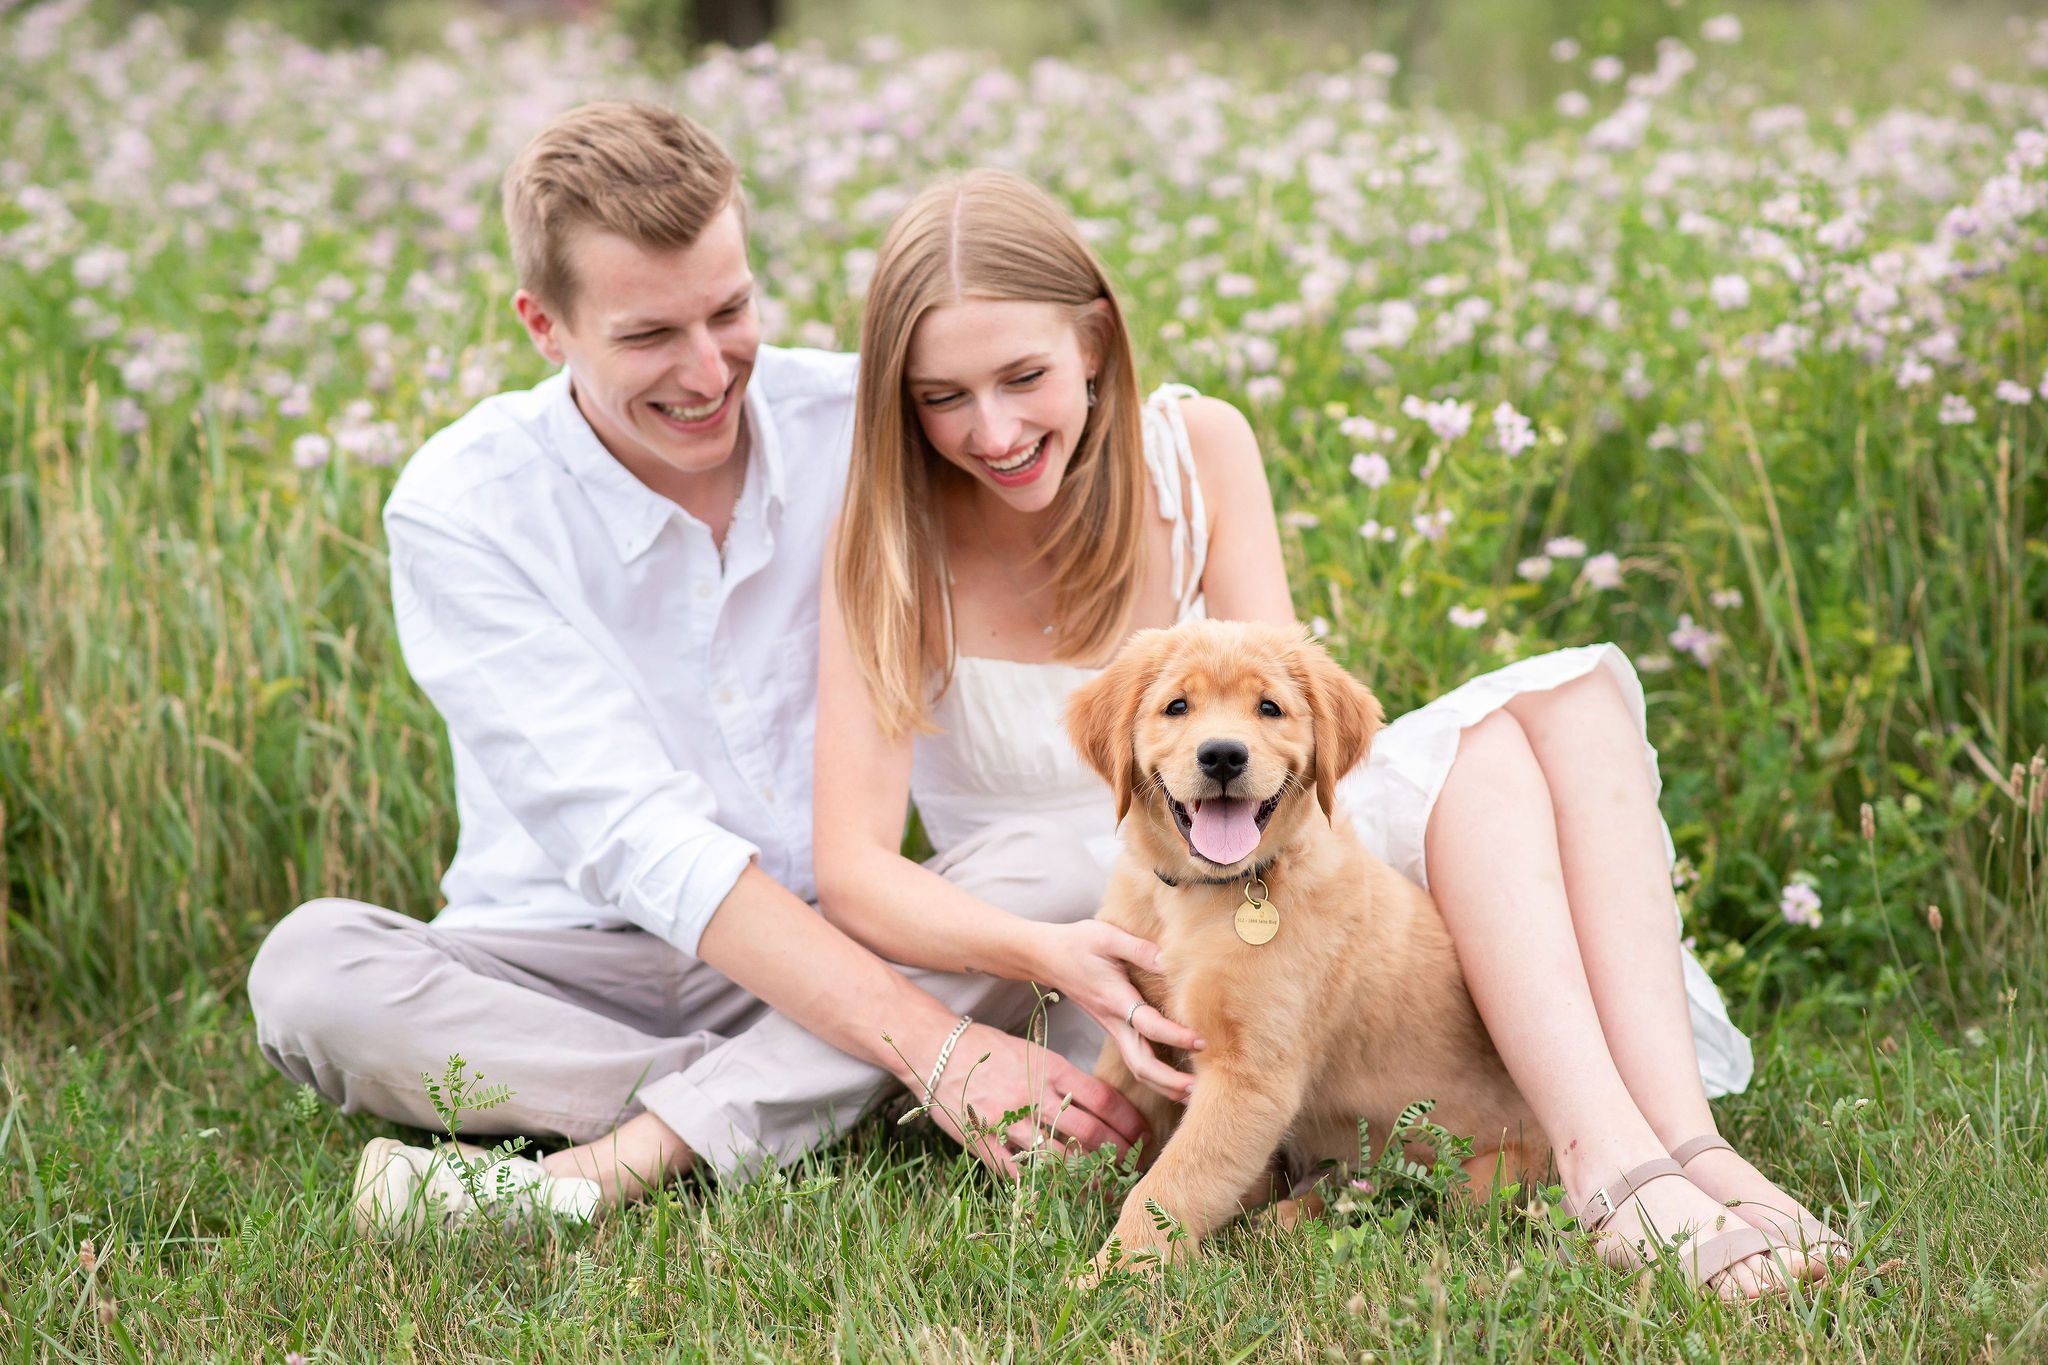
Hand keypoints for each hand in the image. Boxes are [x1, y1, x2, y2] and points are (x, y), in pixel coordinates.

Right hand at [924, 1024, 1150, 1177]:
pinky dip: (1040, 1186)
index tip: (1143, 1135)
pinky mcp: (985, 1142)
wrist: (937, 1050)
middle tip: (1133, 1165)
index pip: (1103, 1099)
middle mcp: (1033, 1096)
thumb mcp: (1033, 1053)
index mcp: (1050, 1069)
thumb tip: (1098, 1105)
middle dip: (1118, 1154)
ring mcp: (1008, 1122)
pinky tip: (1058, 1195)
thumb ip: (1062, 1078)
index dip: (1129, 1122)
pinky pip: (1018, 1172)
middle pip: (1089, 1133)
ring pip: (1059, 1159)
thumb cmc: (989, 1050)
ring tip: (1106, 1186)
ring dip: (1088, 1176)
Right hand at [1026, 920, 1203, 1104]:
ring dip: (1165, 1085)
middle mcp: (1114, 1022)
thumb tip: (1170, 961)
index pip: (1148, 1025)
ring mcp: (1113, 1029)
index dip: (1175, 1036)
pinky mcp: (1115, 1030)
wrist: (1045, 957)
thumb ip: (1140, 949)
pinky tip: (1177, 1078)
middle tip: (1200, 1088)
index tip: (1202, 1041)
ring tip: (1194, 1092)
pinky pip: (1136, 1059)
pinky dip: (1157, 1076)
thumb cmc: (1077, 943)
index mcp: (1114, 1000)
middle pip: (1141, 1064)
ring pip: (1138, 1068)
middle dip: (1170, 1082)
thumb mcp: (1107, 936)